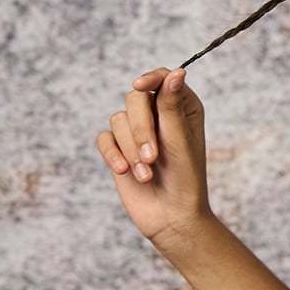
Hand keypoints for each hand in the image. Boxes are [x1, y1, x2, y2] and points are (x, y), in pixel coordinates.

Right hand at [95, 66, 212, 255]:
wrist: (172, 217)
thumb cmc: (185, 179)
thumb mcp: (180, 140)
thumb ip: (172, 106)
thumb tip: (177, 72)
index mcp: (182, 107)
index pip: (163, 79)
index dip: (151, 79)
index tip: (139, 86)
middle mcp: (159, 114)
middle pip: (135, 98)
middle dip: (141, 128)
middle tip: (152, 157)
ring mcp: (136, 131)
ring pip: (118, 119)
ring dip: (131, 149)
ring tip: (146, 173)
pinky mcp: (119, 149)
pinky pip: (104, 138)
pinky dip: (113, 154)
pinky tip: (125, 172)